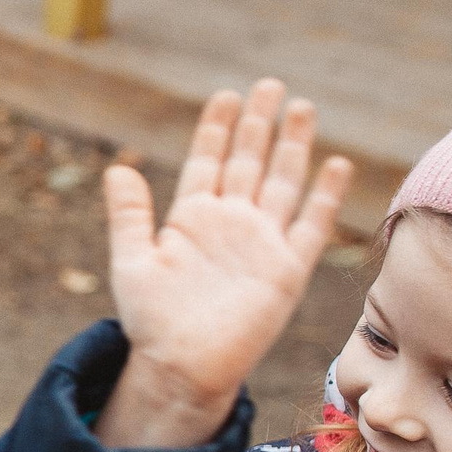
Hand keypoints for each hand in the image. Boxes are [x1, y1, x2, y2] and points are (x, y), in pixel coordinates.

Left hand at [95, 81, 352, 448]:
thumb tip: (117, 169)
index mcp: (192, 218)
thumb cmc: (152, 320)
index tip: (226, 95)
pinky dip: (324, 196)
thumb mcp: (132, 263)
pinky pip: (311, 226)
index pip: (208, 162)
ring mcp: (262, 243)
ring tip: (302, 106)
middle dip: (258, 125)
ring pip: (282, 183)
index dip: (217, 129)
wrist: (182, 366)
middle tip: (270, 85)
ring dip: (292, 147)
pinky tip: (334, 164)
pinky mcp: (287, 269)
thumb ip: (129, 216)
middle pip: (248, 162)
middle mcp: (230, 224)